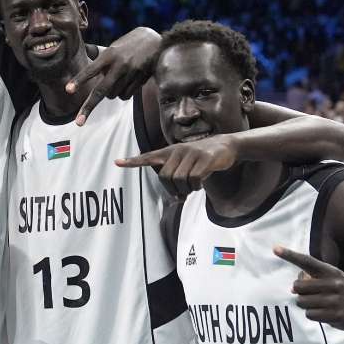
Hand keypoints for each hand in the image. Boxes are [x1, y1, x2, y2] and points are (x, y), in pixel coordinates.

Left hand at [66, 27, 161, 125]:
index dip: (79, 80)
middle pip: (101, 91)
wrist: (156, 41)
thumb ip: (102, 62)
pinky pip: (124, 96)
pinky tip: (127, 82)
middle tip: (79, 122)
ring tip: (116, 79)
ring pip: (113, 95)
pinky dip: (122, 93)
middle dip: (88, 107)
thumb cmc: (129, 44)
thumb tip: (91, 76)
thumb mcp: (113, 47)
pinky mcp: (140, 80)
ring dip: (110, 93)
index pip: (91, 69)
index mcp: (109, 54)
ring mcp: (131, 73)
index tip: (68, 90)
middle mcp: (119, 65)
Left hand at [116, 134, 240, 197]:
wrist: (226, 145)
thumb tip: (176, 197)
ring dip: (186, 189)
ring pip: (180, 179)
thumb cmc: (202, 158)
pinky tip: (200, 184)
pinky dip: (196, 186)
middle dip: (172, 189)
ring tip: (193, 187)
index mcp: (170, 152)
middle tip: (182, 193)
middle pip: (165, 177)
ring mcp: (192, 153)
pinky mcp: (205, 159)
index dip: (133, 161)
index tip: (117, 162)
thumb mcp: (186, 163)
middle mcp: (178, 151)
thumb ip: (177, 177)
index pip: (148, 156)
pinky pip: (194, 179)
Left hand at [274, 246, 343, 331]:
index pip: (307, 261)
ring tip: (320, 304)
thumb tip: (293, 287)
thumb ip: (314, 278)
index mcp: (331, 272)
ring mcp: (335, 300)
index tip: (275, 249)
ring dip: (307, 305)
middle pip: (298, 287)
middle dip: (300, 293)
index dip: (290, 255)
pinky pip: (310, 315)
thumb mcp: (334, 277)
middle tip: (311, 295)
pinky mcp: (335, 315)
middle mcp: (333, 284)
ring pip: (302, 302)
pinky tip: (325, 312)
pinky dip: (313, 315)